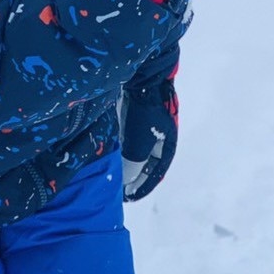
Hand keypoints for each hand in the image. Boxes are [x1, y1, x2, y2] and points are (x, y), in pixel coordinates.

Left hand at [120, 77, 178, 201]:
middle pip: (145, 162)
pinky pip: (126, 137)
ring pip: (134, 150)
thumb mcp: (140, 143)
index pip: (155, 173)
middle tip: (117, 187)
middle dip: (132, 175)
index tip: (127, 197)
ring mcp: (146, 124)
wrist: (144, 76)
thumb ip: (134, 165)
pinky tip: (107, 151)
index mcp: (167, 145)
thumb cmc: (146, 111)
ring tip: (110, 171)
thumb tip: (126, 179)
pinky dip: (118, 147)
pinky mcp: (134, 114)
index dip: (142, 186)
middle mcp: (158, 136)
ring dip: (124, 161)